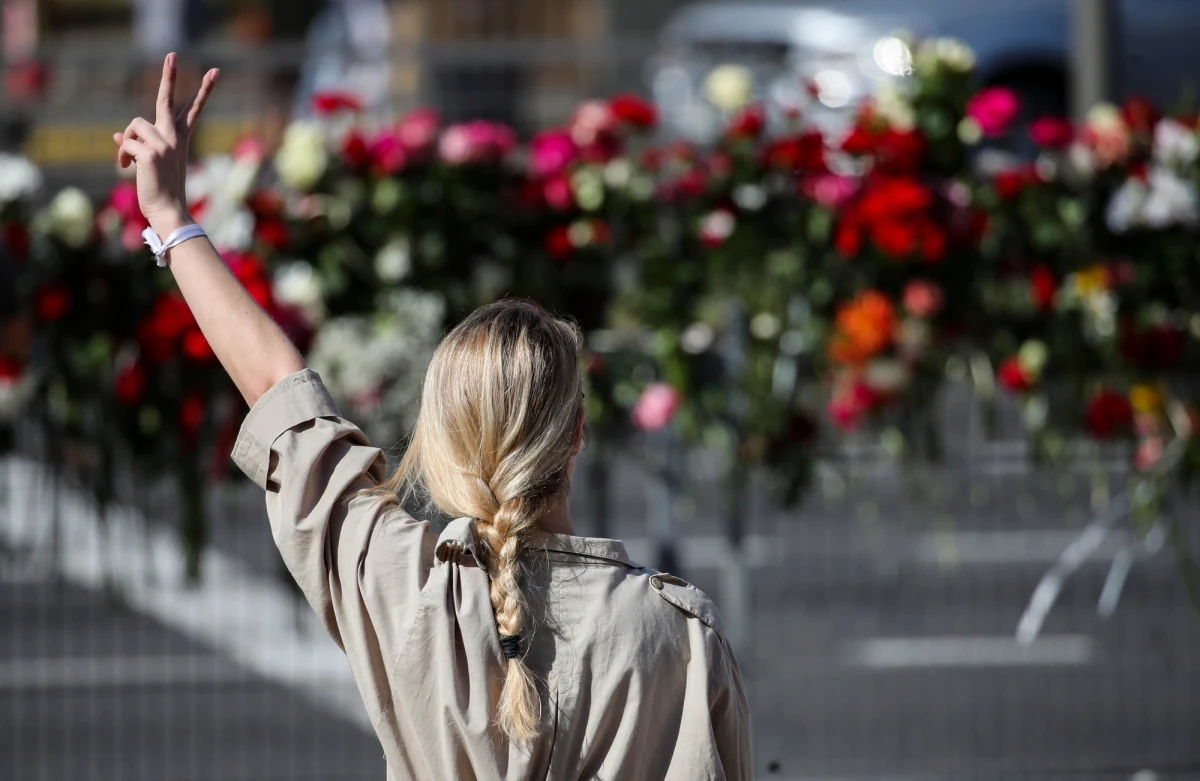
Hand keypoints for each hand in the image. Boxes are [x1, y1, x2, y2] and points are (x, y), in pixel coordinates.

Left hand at [113, 53, 218, 235]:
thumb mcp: (151, 164)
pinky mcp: (150, 153)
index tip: (214, 72)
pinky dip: (122, 156)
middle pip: (166, 100)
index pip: (193, 110)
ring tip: (129, 162)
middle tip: (171, 54)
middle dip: (169, 76)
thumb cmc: (161, 190)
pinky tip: (127, 168)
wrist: (168, 211)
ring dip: (127, 141)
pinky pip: (125, 143)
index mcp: (180, 139)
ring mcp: (164, 144)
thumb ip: (138, 146)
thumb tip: (116, 137)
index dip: (204, 90)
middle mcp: (174, 137)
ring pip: (133, 126)